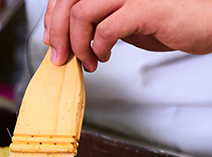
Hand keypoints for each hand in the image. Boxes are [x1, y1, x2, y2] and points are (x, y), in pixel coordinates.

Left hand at [44, 0, 211, 71]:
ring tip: (87, 60)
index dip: (53, 16)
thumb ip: (96, 21)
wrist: (208, 22)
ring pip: (81, 14)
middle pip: (68, 1)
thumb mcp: (123, 17)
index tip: (52, 38)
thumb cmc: (169, 18)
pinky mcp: (146, 8)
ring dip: (76, 45)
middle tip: (60, 55)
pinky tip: (104, 56)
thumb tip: (64, 36)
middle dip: (57, 32)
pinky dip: (98, 48)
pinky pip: (106, 29)